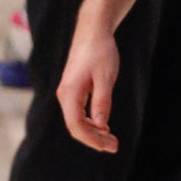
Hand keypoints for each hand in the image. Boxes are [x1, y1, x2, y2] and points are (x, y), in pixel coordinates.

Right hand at [55, 19, 121, 153]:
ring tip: (112, 140)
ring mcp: (68, 92)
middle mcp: (65, 95)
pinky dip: (92, 122)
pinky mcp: (74, 89)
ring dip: (94, 132)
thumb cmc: (101, 53)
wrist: (93, 33)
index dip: (91, 140)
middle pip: (76, 126)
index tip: (109, 148)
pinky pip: (79, 112)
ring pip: (77, 120)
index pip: (76, 125)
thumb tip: (100, 126)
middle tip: (115, 147)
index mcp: (70, 93)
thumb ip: (102, 102)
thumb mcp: (106, 78)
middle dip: (94, 139)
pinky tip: (104, 127)